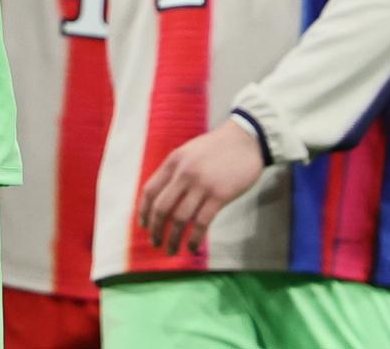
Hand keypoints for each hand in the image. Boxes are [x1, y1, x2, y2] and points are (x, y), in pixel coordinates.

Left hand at [138, 120, 266, 254]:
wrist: (246, 140)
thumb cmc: (217, 148)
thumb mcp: (189, 152)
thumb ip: (176, 171)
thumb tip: (164, 197)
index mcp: (173, 162)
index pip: (150, 190)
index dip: (144, 211)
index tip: (143, 225)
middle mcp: (183, 173)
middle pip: (161, 207)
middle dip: (155, 228)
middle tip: (155, 242)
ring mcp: (201, 185)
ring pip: (180, 218)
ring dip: (173, 237)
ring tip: (171, 250)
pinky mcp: (220, 195)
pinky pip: (202, 222)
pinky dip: (195, 237)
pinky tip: (192, 247)